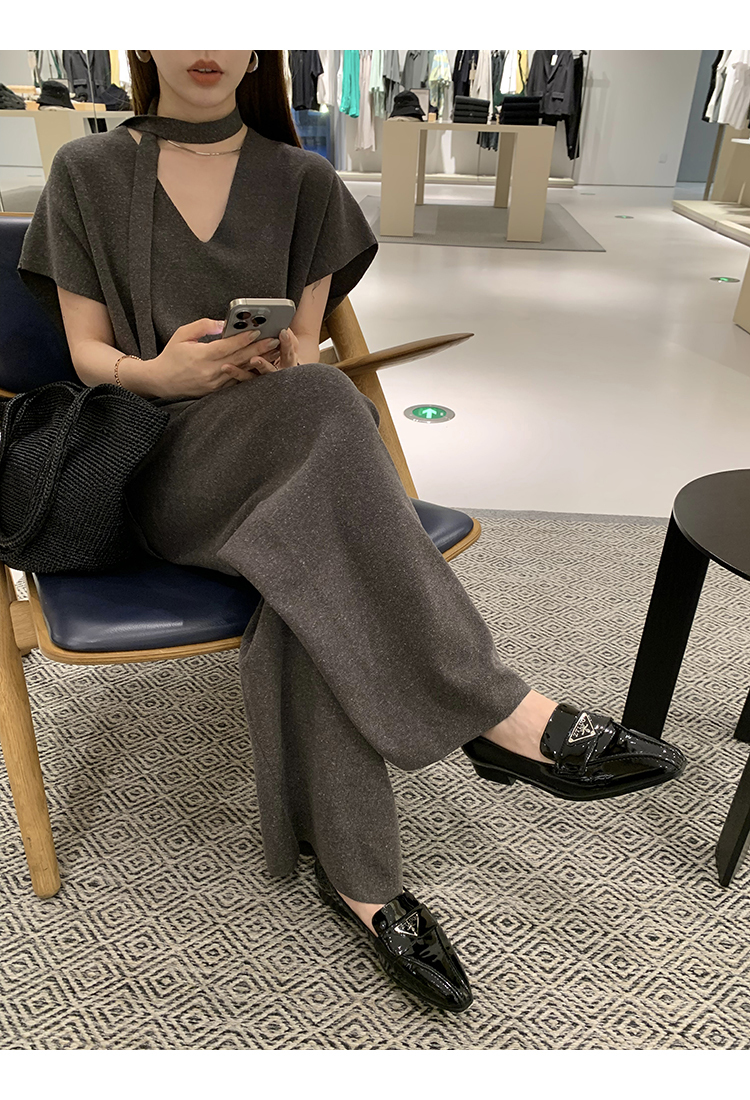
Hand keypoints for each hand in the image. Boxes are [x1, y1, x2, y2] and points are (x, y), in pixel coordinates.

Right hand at [147, 318, 285, 399]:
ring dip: (258, 361)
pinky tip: (262, 365)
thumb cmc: (171, 356)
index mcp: (201, 356)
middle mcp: (210, 371)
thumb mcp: (182, 334)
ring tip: (274, 352)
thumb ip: (203, 326)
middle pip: (239, 359)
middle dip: (259, 349)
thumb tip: (223, 323)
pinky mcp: (216, 390)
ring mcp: (214, 383)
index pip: (227, 346)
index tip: (258, 331)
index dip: (244, 338)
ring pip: (241, 370)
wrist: (161, 382)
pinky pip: (236, 380)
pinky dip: (250, 372)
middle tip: (275, 340)